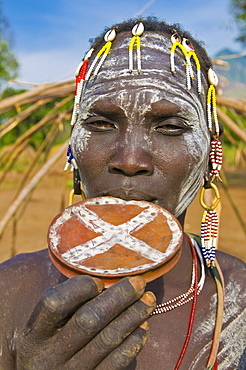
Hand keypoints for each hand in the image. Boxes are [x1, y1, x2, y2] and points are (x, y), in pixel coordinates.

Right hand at [16, 275, 155, 368]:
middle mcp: (48, 357)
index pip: (54, 304)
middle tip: (138, 281)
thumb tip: (101, 275)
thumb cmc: (49, 345)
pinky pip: (117, 362)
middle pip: (87, 320)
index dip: (79, 287)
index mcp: (33, 335)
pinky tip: (143, 326)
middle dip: (118, 297)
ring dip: (133, 315)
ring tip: (148, 299)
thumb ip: (64, 303)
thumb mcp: (44, 328)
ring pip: (107, 339)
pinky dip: (134, 341)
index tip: (98, 281)